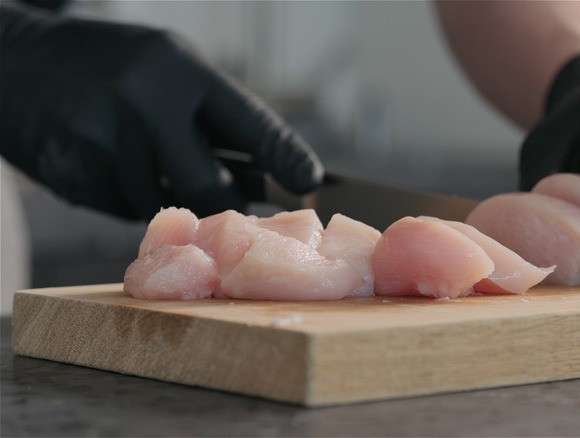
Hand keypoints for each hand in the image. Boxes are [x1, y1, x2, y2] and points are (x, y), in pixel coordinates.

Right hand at [0, 2, 322, 219]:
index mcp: (181, 70)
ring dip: (166, 199)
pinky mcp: (71, 169)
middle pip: (208, 186)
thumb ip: (213, 117)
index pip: (250, 123)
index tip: (310, 182)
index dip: (285, 157)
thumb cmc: (113, 68)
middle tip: (233, 208)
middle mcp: (145, 101)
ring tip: (146, 160)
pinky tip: (112, 164)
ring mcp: (103, 137)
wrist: (18, 62)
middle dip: (225, 204)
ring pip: (161, 206)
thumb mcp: (169, 67)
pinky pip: (120, 209)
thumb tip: (266, 177)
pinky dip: (127, 197)